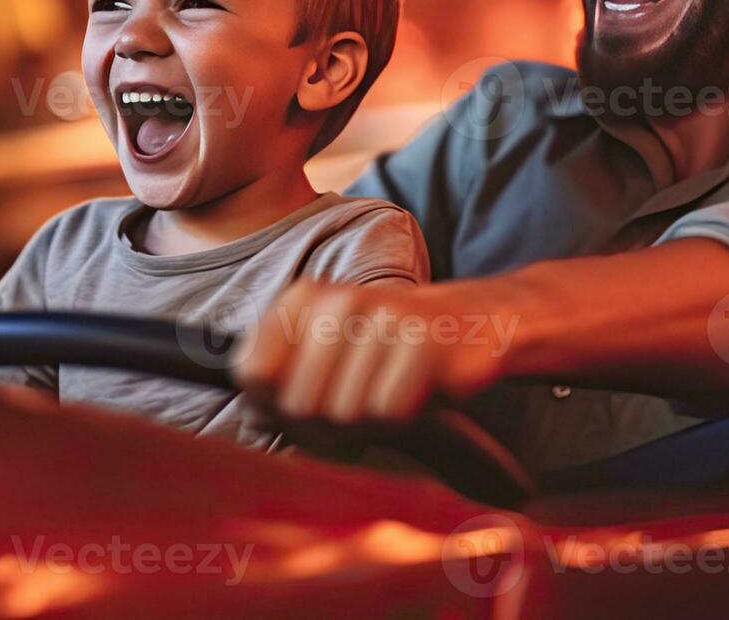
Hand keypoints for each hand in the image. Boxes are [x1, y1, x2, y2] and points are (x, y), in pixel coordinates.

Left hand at [231, 279, 511, 425]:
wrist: (475, 321)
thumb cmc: (392, 350)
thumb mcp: (330, 356)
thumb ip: (282, 385)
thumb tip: (257, 416)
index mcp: (303, 300)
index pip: (253, 373)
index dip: (274, 406)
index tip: (307, 401)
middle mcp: (337, 302)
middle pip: (298, 404)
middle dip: (326, 426)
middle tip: (358, 408)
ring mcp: (381, 318)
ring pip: (344, 413)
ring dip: (369, 425)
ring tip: (389, 396)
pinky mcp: (423, 341)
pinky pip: (388, 412)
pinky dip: (402, 419)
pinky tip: (416, 394)